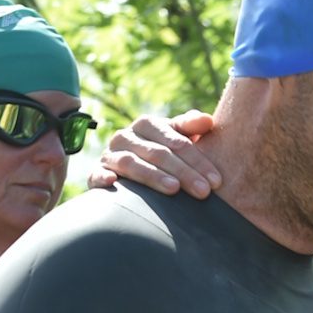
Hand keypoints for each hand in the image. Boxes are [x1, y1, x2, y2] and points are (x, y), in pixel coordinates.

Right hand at [88, 110, 223, 198]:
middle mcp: (126, 136)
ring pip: (131, 164)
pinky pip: (97, 174)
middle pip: (158, 154)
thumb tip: (207, 120)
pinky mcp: (96, 172)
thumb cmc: (166, 151)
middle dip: (184, 173)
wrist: (134, 167)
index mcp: (148, 124)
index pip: (177, 142)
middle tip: (203, 191)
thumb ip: (192, 126)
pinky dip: (103, 177)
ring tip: (174, 190)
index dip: (199, 161)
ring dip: (153, 176)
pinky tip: (112, 182)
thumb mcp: (180, 137)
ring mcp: (110, 154)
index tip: (217, 180)